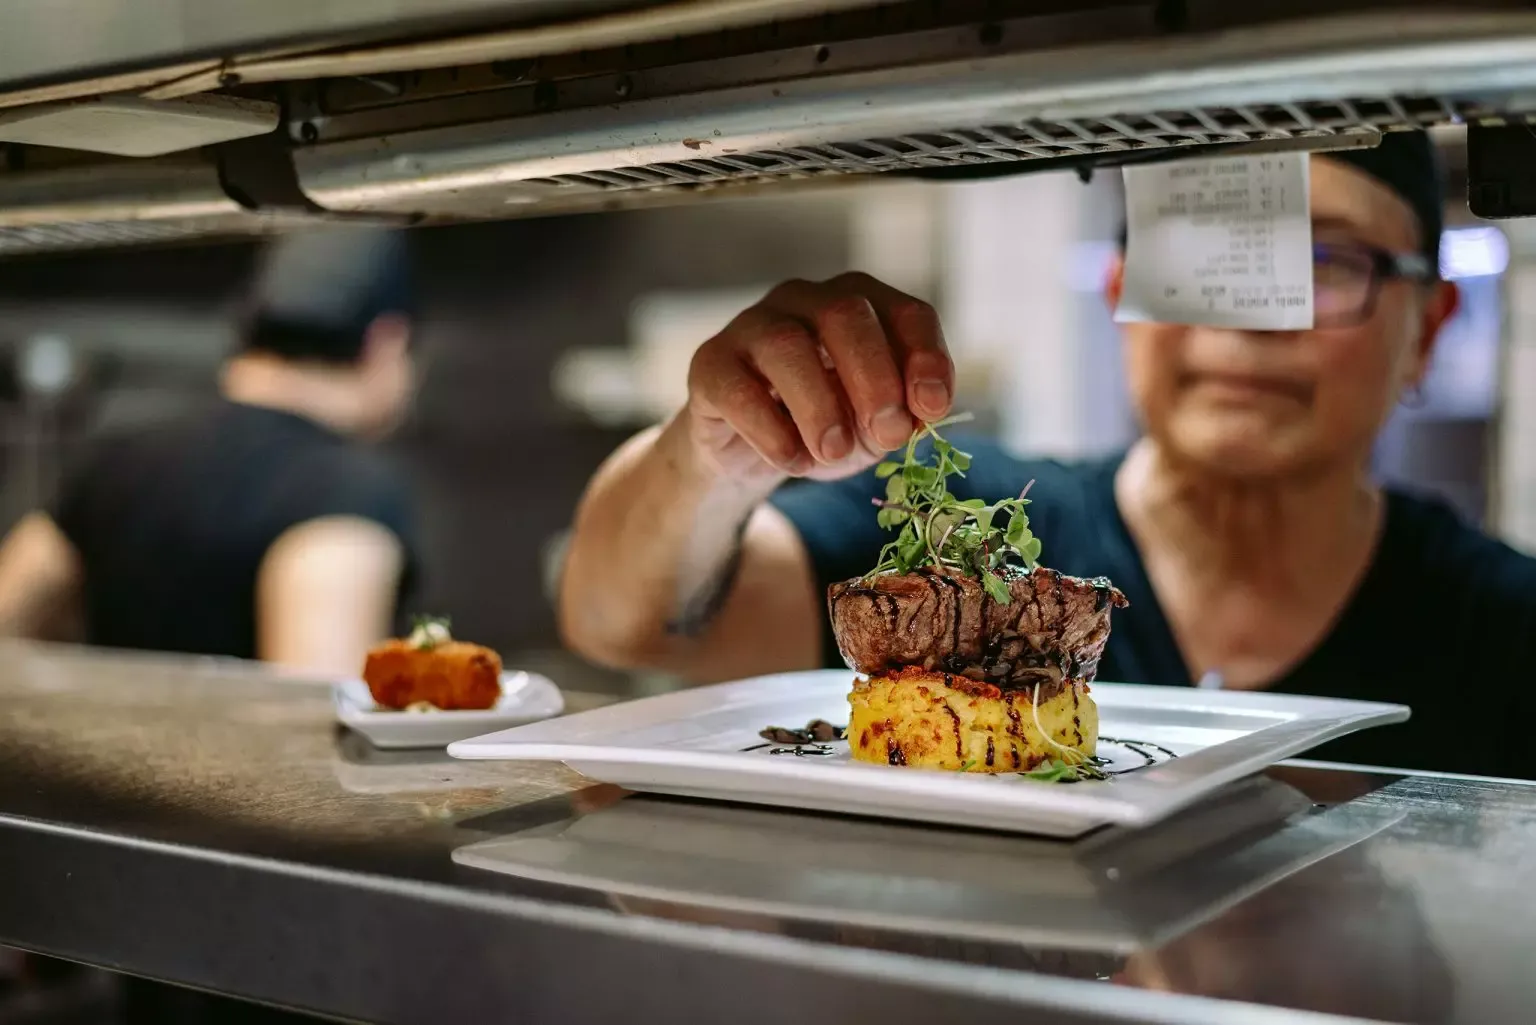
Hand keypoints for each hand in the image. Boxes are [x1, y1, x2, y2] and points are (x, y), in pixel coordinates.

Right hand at [684, 273, 953, 482]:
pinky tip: (793, 460)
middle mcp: (806, 300)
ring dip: (820, 406)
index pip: (906, 314)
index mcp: (860, 305)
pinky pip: (739, 389)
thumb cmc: (822, 426)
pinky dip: (771, 430)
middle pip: (845, 315)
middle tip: (888, 434)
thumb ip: (896, 419)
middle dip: (874, 378)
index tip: (933, 409)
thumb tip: (913, 419)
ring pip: (787, 345)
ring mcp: (753, 325)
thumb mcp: (871, 428)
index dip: (925, 358)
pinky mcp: (710, 363)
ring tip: (834, 453)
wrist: (747, 450)